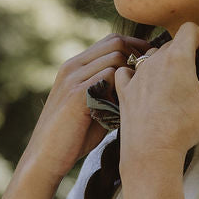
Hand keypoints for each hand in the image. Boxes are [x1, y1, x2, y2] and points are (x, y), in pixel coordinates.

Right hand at [22, 33, 150, 181]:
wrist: (46, 157)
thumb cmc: (74, 136)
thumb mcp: (93, 106)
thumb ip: (110, 91)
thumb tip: (140, 84)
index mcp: (75, 66)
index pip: (111, 41)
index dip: (135, 47)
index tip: (152, 61)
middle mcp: (72, 66)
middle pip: (115, 43)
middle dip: (138, 56)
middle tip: (152, 76)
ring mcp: (73, 78)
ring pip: (115, 58)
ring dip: (132, 74)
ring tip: (138, 94)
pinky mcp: (77, 93)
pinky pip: (109, 76)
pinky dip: (123, 88)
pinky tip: (127, 106)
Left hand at [114, 22, 198, 171]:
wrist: (152, 152)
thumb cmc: (186, 127)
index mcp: (178, 58)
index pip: (189, 29)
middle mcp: (154, 60)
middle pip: (171, 43)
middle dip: (185, 52)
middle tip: (195, 74)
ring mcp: (136, 74)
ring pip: (152, 57)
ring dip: (164, 64)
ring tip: (173, 85)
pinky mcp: (124, 90)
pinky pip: (128, 71)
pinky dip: (137, 74)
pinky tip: (145, 86)